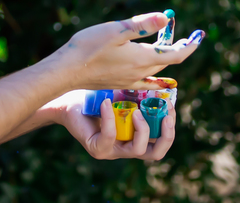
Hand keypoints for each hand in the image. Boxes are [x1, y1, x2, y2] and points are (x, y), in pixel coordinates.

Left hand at [49, 91, 178, 160]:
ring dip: (142, 129)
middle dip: (165, 135)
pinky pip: (110, 136)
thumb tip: (164, 85)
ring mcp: (112, 151)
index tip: (170, 106)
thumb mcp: (124, 95)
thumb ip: (141, 95)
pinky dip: (110, 118)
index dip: (169, 128)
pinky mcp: (97, 148)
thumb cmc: (97, 96)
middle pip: (155, 154)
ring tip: (136, 110)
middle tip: (165, 116)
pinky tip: (106, 103)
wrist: (69, 100)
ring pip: (137, 150)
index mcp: (135, 137)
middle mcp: (126, 148)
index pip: (160, 143)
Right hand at [58, 11, 204, 90]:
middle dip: (176, 46)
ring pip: (155, 70)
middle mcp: (139, 73)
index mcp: (141, 59)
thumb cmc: (88, 47)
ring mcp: (129, 80)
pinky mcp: (119, 83)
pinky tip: (153, 74)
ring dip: (164, 57)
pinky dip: (154, 74)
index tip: (199, 35)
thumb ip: (142, 24)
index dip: (189, 45)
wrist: (66, 72)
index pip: (175, 55)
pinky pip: (145, 81)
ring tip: (167, 44)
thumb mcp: (116, 30)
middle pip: (166, 61)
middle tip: (176, 30)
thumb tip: (166, 17)